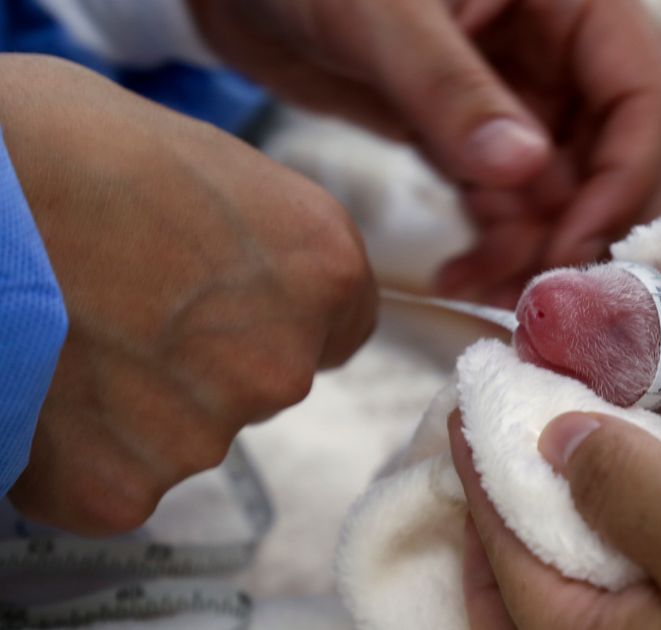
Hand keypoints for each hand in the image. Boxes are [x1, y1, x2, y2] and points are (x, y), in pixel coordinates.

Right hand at [1, 55, 376, 534]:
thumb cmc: (66, 142)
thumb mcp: (209, 163)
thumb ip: (258, 240)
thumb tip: (250, 274)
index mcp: (323, 268)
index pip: (339, 329)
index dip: (273, 312)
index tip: (220, 297)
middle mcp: (283, 364)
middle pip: (260, 381)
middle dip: (203, 356)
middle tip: (118, 303)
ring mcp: (205, 434)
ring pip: (184, 432)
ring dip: (136, 404)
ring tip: (67, 334)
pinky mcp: (121, 489)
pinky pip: (112, 479)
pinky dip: (75, 451)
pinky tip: (39, 385)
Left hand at [188, 0, 660, 303]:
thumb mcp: (382, 15)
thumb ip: (449, 87)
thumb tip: (523, 170)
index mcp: (572, 0)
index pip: (645, 94)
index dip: (627, 177)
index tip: (579, 245)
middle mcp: (563, 52)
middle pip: (620, 156)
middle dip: (584, 227)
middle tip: (537, 289)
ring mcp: (524, 99)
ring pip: (569, 193)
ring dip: (538, 251)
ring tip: (481, 287)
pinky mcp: (479, 139)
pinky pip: (515, 205)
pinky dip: (499, 247)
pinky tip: (457, 275)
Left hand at [450, 411, 660, 629]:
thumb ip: (621, 480)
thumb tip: (554, 441)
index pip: (501, 555)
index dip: (479, 470)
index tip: (469, 402)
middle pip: (524, 591)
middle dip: (505, 513)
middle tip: (502, 439)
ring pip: (579, 595)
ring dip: (564, 526)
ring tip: (561, 457)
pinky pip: (633, 599)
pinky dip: (620, 547)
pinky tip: (638, 499)